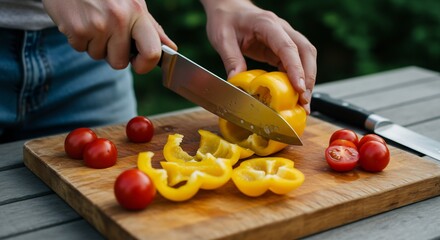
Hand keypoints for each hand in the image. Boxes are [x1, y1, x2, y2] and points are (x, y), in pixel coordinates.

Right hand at [42, 0, 176, 73]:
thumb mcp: (133, 2)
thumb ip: (151, 27)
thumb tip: (171, 49)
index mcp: (137, 12)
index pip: (152, 53)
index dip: (145, 65)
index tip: (138, 63)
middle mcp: (119, 19)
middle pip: (120, 63)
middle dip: (114, 54)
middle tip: (109, 34)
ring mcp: (96, 25)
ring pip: (99, 56)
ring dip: (95, 44)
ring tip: (93, 21)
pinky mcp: (76, 29)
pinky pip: (81, 49)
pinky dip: (80, 39)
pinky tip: (81, 20)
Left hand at [200, 0, 316, 113]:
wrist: (228, 8)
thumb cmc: (225, 19)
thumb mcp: (222, 38)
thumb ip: (231, 59)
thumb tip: (237, 81)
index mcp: (267, 24)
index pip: (288, 47)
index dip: (296, 69)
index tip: (299, 88)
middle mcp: (281, 29)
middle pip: (305, 52)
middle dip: (309, 77)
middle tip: (304, 100)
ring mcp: (284, 37)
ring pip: (305, 57)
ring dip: (307, 79)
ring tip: (303, 102)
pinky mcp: (281, 47)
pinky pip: (296, 62)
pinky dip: (298, 78)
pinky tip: (295, 93)